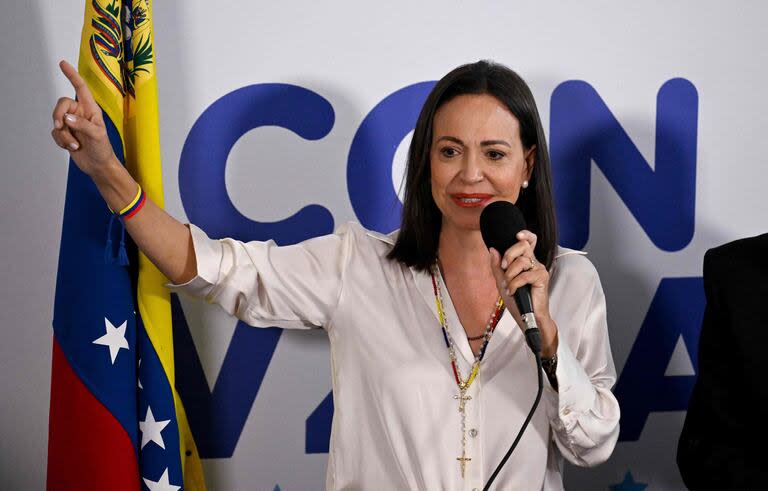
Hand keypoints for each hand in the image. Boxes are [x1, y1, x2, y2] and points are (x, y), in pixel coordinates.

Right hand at [51, 60, 115, 176]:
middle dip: (58, 115)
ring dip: (63, 134)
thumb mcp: (97, 136)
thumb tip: (67, 118)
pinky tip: (72, 148)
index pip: (80, 88)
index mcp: (91, 109)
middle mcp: (80, 113)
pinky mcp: (65, 134)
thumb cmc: (103, 149)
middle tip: (60, 126)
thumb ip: (83, 125)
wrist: (98, 166)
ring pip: (56, 120)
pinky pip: (55, 132)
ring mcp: (72, 123)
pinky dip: (61, 141)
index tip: (62, 63)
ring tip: (75, 145)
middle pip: (61, 104)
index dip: (72, 75)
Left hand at [488, 230, 557, 356]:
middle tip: (503, 268)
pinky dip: (515, 284)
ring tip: (509, 286)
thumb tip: (493, 249)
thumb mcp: (502, 282)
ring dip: (510, 275)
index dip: (525, 235)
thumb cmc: (517, 300)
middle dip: (509, 254)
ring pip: (521, 261)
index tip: (517, 235)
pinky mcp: (542, 278)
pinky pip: (525, 275)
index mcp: (525, 261)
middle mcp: (534, 262)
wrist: (527, 317)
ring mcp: (539, 269)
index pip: (529, 241)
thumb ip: (497, 266)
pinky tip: (513, 291)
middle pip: (523, 245)